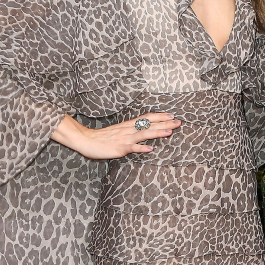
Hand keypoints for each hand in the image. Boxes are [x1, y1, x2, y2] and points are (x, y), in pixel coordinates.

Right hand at [51, 112, 180, 159]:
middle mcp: (129, 129)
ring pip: (143, 134)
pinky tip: (150, 149)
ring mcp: (125, 139)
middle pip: (149, 124)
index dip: (160, 116)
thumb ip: (131, 131)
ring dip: (157, 132)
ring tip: (169, 132)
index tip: (172, 115)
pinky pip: (132, 148)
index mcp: (129, 125)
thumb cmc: (102, 137)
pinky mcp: (120, 148)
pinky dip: (141, 148)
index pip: (147, 118)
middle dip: (165, 123)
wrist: (86, 140)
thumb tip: (143, 132)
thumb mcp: (119, 131)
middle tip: (179, 122)